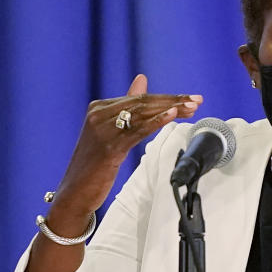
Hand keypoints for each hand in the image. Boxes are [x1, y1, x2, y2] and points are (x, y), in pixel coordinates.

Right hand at [49, 74, 201, 226]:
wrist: (75, 192)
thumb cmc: (95, 163)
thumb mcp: (111, 131)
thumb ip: (127, 107)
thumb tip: (141, 79)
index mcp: (99, 107)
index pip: (139, 97)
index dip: (167, 97)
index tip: (189, 99)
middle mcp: (99, 114)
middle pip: (143, 102)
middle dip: (173, 100)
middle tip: (196, 100)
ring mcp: (103, 129)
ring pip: (143, 114)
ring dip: (171, 110)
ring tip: (192, 108)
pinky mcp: (109, 147)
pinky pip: (137, 131)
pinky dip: (157, 122)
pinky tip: (172, 116)